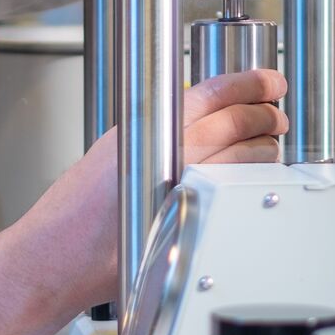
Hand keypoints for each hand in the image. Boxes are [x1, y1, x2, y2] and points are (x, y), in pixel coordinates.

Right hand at [22, 69, 288, 308]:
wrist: (58, 254)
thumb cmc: (75, 210)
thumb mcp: (113, 148)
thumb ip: (158, 131)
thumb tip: (199, 120)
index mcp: (147, 127)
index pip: (213, 92)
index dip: (250, 83)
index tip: (268, 80)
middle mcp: (169, 154)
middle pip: (237, 123)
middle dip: (266, 115)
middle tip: (276, 113)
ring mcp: (185, 188)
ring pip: (246, 159)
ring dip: (265, 150)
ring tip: (269, 146)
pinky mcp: (193, 220)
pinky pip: (237, 195)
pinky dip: (251, 184)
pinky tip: (251, 182)